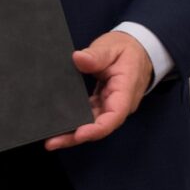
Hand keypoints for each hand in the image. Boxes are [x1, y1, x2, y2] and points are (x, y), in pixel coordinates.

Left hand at [44, 29, 154, 149]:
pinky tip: (60, 124)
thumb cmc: (127, 50)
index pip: (113, 116)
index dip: (96, 129)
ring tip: (51, 138)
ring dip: (73, 132)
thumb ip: (96, 55)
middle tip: (52, 142)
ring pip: (92, 124)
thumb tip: (78, 59)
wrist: (138, 50)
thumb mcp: (112, 47)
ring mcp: (110, 105)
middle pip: (99, 126)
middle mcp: (119, 104)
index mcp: (125, 91)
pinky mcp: (102, 103)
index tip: (78, 134)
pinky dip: (75, 121)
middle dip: (76, 136)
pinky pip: (89, 115)